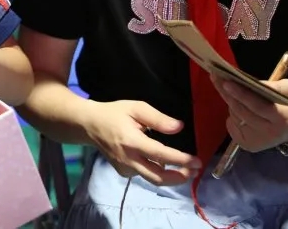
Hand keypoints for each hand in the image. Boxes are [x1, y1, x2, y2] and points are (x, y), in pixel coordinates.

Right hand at [82, 100, 201, 185]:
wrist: (89, 125)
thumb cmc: (114, 113)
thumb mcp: (136, 108)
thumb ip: (158, 118)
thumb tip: (179, 127)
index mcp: (132, 141)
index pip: (160, 154)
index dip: (181, 160)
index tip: (197, 161)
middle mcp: (128, 159)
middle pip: (158, 177)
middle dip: (180, 177)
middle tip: (195, 171)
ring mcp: (124, 168)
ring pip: (152, 179)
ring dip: (171, 177)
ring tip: (185, 170)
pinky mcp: (123, 172)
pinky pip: (144, 175)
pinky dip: (157, 172)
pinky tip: (162, 163)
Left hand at [213, 76, 287, 152]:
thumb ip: (275, 85)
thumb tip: (251, 82)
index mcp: (282, 119)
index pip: (257, 106)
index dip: (241, 94)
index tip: (225, 82)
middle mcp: (269, 133)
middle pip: (242, 111)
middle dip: (227, 93)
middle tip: (215, 77)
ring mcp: (258, 142)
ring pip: (235, 116)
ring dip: (231, 102)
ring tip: (227, 88)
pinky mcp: (248, 146)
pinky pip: (232, 124)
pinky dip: (233, 114)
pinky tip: (237, 106)